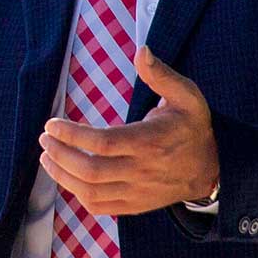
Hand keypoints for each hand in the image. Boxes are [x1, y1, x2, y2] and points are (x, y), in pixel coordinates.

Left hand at [38, 46, 219, 214]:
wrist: (212, 168)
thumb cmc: (192, 127)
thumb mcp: (187, 96)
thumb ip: (161, 75)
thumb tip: (141, 51)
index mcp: (151, 142)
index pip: (103, 143)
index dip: (72, 135)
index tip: (51, 124)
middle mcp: (143, 171)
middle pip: (91, 170)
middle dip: (60, 154)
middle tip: (45, 139)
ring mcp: (138, 192)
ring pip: (91, 192)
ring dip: (61, 176)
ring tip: (47, 157)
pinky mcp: (135, 205)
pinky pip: (100, 206)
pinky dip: (77, 194)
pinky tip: (65, 177)